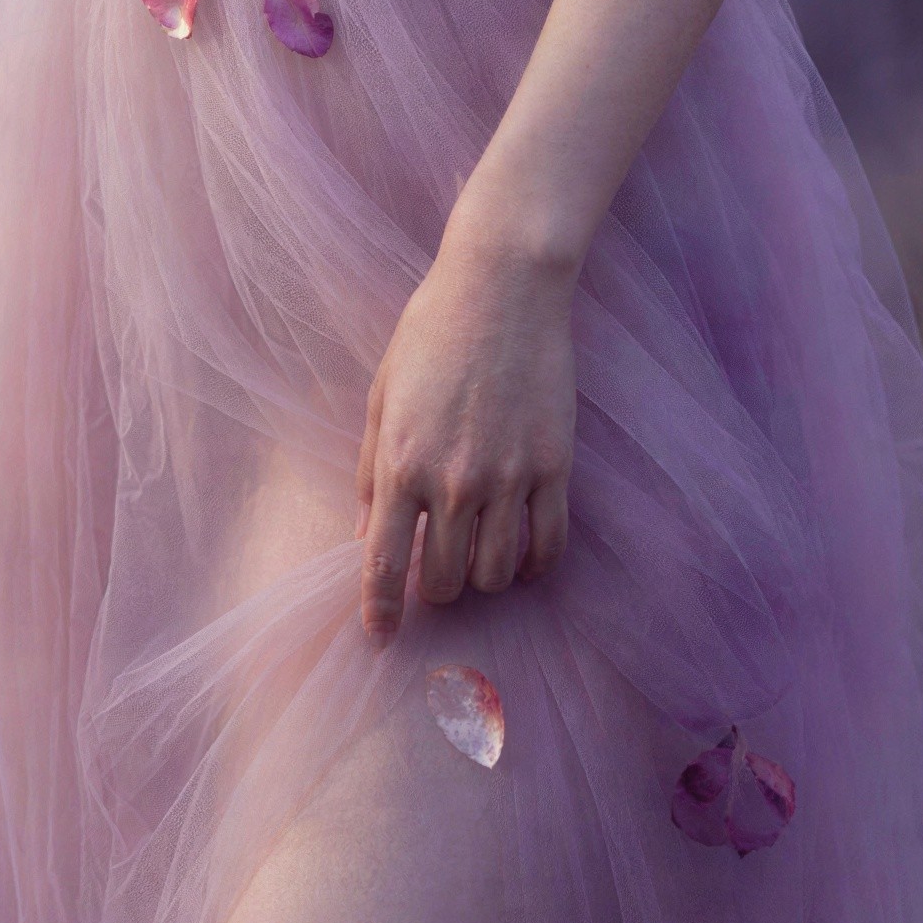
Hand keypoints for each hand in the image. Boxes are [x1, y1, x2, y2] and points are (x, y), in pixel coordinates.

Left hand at [355, 229, 576, 647]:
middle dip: (434, 588)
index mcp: (400, 463)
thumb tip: (367, 535)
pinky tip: (523, 553)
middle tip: (434, 567)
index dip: (380, 612)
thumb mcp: (382, 395)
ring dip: (482, 577)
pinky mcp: (555, 467)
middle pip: (444, 582)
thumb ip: (371, 470)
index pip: (383, 566)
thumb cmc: (432, 332)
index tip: (380, 636)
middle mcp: (453, 481)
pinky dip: (534, 565)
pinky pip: (549, 547)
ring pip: (495, 574)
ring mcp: (509, 477)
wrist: (503, 286)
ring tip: (477, 553)